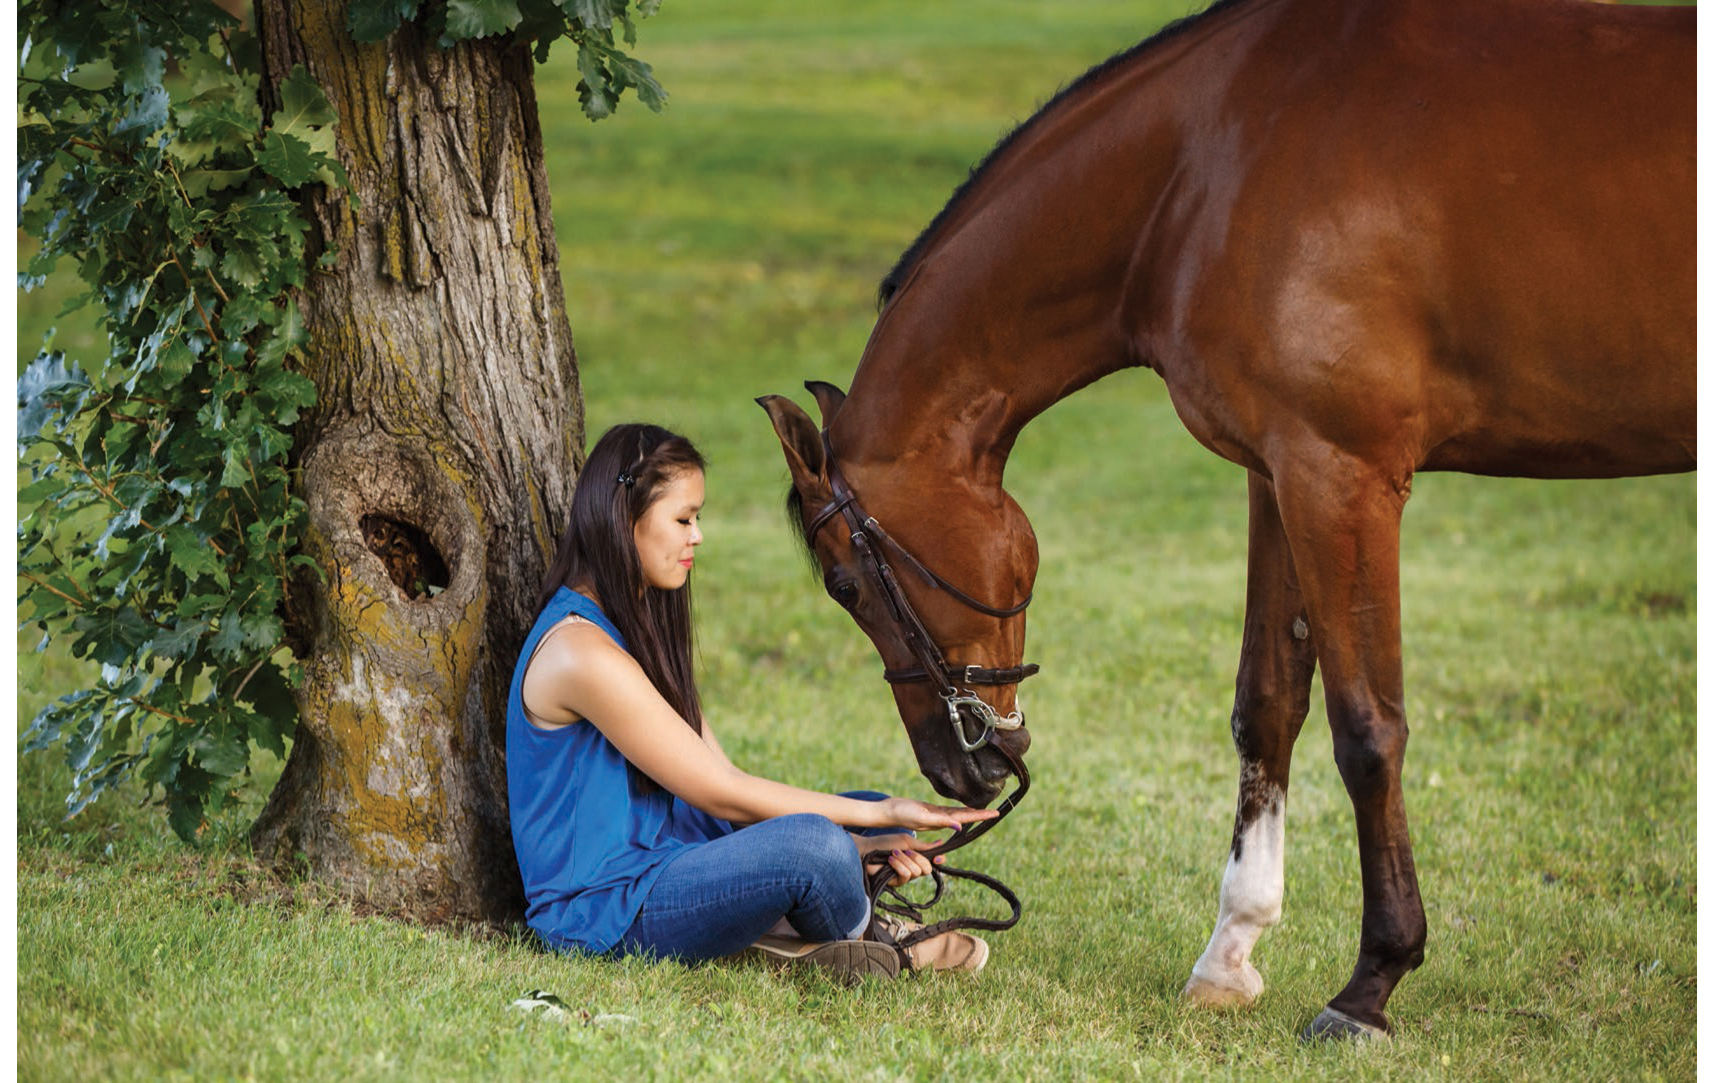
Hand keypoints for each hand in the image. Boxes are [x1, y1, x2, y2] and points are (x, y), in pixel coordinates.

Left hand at [855, 833, 941, 887]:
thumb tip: (941, 843)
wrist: (868, 850)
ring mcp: (906, 876)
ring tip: (893, 854)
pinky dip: (898, 865)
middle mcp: (914, 867)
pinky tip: (890, 860)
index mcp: (917, 856)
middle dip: (918, 858)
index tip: (938, 858)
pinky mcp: (897, 882)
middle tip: (907, 851)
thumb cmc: (885, 843)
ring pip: (916, 872)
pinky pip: (906, 875)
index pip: (934, 862)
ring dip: (904, 860)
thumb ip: (923, 846)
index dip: (939, 860)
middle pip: (928, 869)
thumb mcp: (906, 842)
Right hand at [876, 796, 997, 834]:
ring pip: (958, 814)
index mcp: (941, 821)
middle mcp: (941, 820)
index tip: (995, 814)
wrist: (888, 812)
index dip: (980, 816)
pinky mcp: (930, 812)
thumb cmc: (903, 814)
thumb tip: (959, 825)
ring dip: (971, 813)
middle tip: (996, 813)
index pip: (965, 818)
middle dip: (980, 815)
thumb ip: (940, 821)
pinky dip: (958, 810)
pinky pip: (948, 811)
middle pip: (965, 816)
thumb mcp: (922, 817)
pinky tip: (962, 809)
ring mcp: (936, 816)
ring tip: (984, 812)